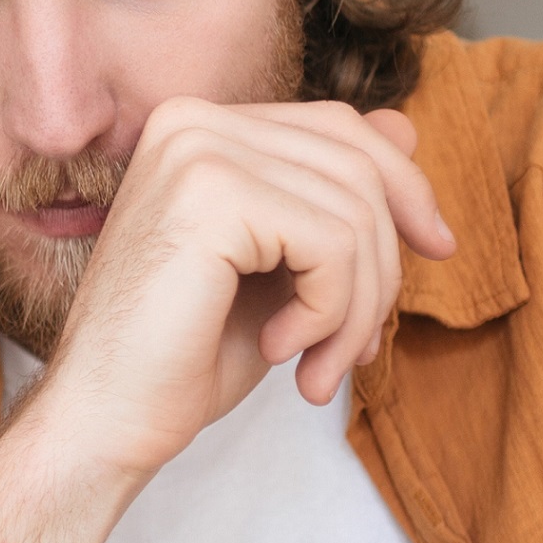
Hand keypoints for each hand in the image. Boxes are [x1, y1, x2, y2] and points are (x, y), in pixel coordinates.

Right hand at [18, 98, 455, 488]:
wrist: (105, 421)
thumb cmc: (182, 357)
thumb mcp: (279, 265)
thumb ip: (329, 195)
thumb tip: (406, 125)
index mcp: (198, 126)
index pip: (340, 129)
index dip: (403, 188)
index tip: (437, 250)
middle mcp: (192, 120)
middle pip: (357, 166)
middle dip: (382, 268)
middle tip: (352, 351)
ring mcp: (196, 151)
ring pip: (355, 212)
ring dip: (357, 308)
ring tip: (318, 366)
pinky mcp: (210, 195)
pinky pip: (333, 244)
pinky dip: (330, 313)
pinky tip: (281, 350)